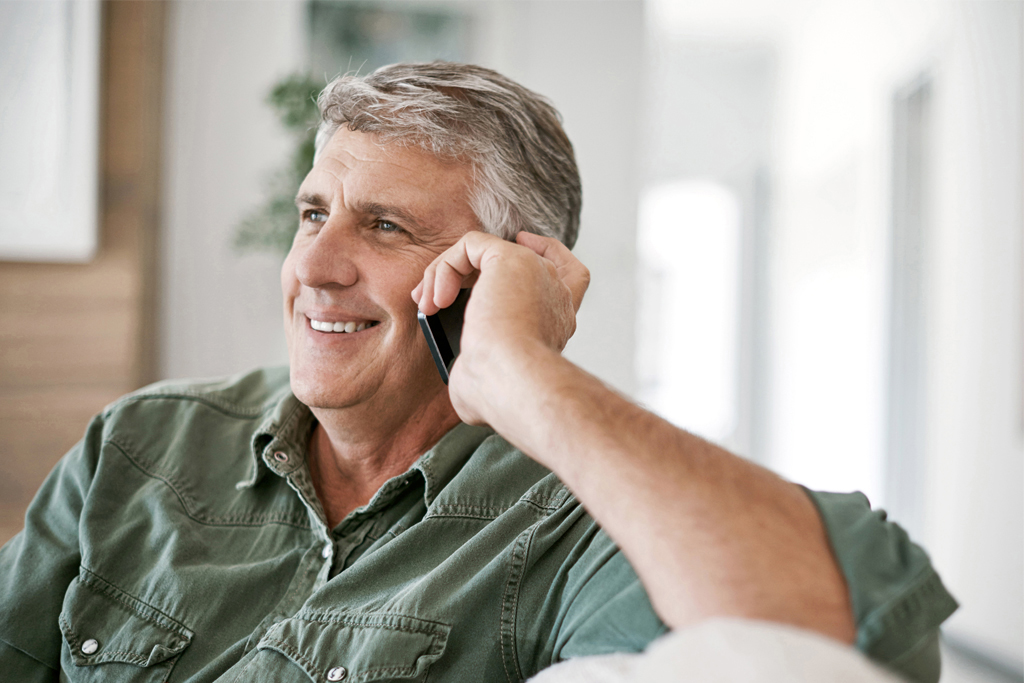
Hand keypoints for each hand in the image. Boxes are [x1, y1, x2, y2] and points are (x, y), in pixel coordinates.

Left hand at [412, 231, 589, 423]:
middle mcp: (555, 294)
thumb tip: (462, 374)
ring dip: (448, 271)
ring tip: (426, 303)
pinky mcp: (511, 258)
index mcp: (558, 323)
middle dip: (474, 269)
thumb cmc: (502, 394)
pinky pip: (470, 245)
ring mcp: (538, 272)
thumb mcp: (489, 384)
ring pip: (487, 251)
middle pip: (525, 253)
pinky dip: (445, 266)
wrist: (511, 381)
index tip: (520, 247)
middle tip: (437, 297)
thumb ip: (480, 370)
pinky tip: (435, 298)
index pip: (569, 278)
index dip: (547, 254)